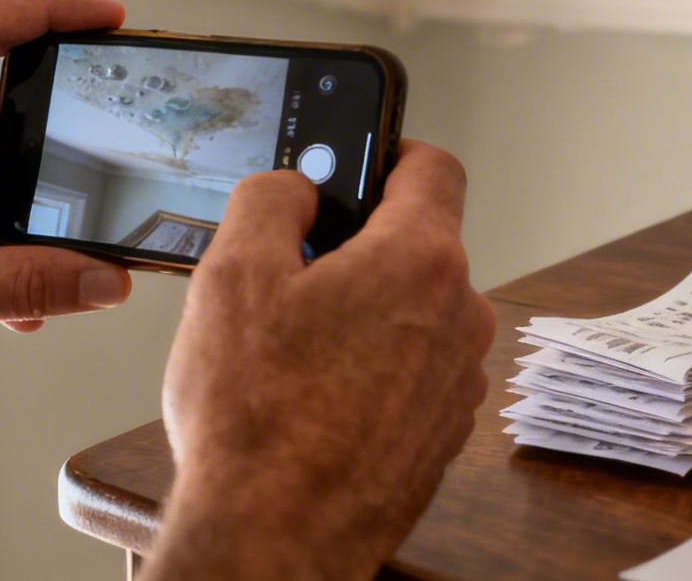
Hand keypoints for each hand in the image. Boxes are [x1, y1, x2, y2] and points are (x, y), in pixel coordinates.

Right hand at [145, 142, 494, 580]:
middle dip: (361, 250)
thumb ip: (269, 201)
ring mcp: (456, 382)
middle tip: (294, 275)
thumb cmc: (256, 422)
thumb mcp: (232, 275)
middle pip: (419, 247)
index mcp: (421, 260)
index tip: (360, 163)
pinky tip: (314, 401)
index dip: (391, 152)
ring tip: (294, 353)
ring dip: (366, 316)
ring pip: (414, 315)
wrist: (275, 540)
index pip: (434, 167)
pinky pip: (411, 375)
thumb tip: (293, 188)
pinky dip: (372, 373)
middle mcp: (459, 317)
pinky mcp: (441, 434)